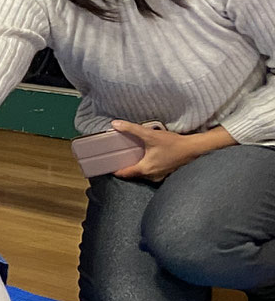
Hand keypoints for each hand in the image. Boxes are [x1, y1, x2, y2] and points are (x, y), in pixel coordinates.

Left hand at [110, 121, 225, 181]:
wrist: (194, 149)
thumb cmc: (173, 143)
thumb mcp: (150, 135)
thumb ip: (131, 129)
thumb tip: (115, 124)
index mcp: (145, 169)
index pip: (125, 174)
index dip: (114, 170)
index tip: (106, 167)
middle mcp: (151, 176)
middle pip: (133, 174)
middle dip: (124, 168)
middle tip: (115, 160)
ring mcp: (160, 176)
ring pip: (143, 174)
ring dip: (135, 167)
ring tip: (127, 158)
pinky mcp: (166, 173)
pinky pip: (151, 172)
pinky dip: (145, 167)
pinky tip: (144, 158)